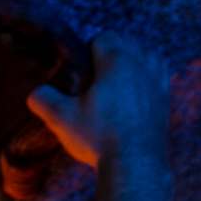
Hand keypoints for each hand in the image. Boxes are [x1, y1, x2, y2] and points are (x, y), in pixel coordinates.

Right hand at [28, 32, 169, 168]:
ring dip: (133, 61)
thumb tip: (34, 94)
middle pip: (126, 43)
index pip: (104, 37)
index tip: (82, 71)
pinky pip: (160, 74)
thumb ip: (45, 100)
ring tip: (117, 82)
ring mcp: (157, 80)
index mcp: (117, 61)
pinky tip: (136, 94)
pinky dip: (149, 77)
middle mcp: (141, 64)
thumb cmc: (99, 136)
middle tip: (95, 79)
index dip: (89, 50)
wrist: (135, 163)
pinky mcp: (165, 98)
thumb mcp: (62, 118)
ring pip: (147, 55)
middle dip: (110, 54)